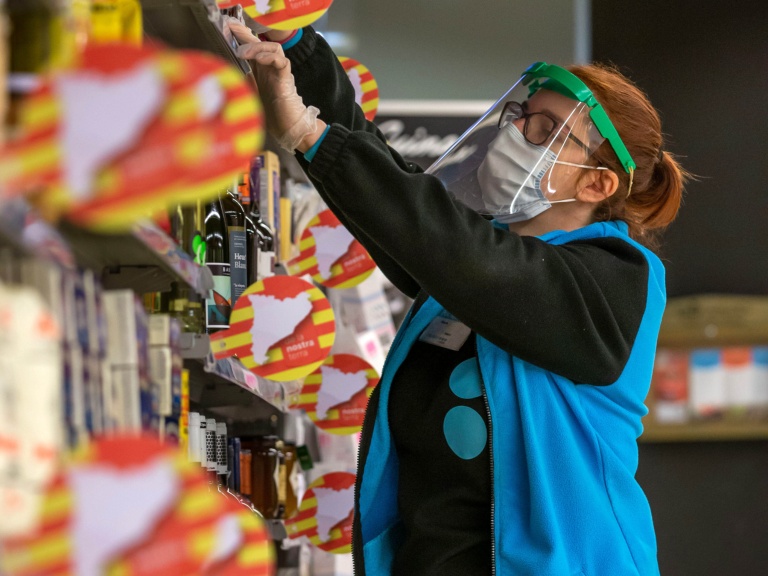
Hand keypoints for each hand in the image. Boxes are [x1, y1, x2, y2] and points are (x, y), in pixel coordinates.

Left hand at [229, 22, 319, 152]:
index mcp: (260, 72)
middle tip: (230, 30)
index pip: (251, 49)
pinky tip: (258, 60)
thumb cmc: (271, 116)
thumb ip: (240, 83)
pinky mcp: (286, 79)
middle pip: (261, 44)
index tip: (226, 28)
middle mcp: (270, 69)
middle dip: (246, 35)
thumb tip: (226, 74)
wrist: (288, 129)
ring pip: (274, 48)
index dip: (240, 37)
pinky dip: (270, 57)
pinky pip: (282, 61)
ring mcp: (279, 73)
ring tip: (243, 53)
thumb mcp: (248, 97)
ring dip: (257, 47)